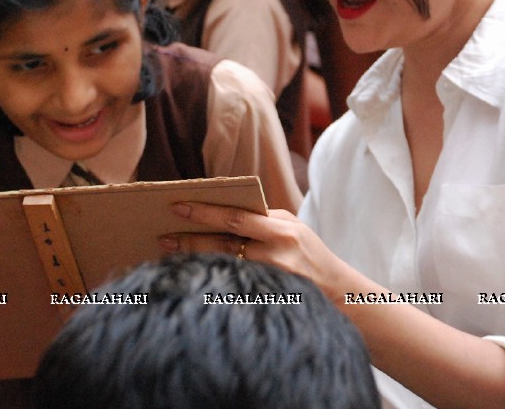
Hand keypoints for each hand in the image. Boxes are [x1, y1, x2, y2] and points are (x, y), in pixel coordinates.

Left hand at [160, 202, 355, 300]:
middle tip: (164, 236)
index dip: (205, 212)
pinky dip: (212, 279)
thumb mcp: (294, 228)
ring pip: (225, 267)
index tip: (178, 206)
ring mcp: (272, 279)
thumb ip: (264, 220)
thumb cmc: (310, 253)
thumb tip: (224, 214)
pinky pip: (233, 287)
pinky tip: (194, 276)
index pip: (237, 217)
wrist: (340, 291)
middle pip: (225, 244)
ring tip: (172, 253)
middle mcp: (277, 254)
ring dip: (197, 260)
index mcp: (283, 230)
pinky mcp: (268, 298)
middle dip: (191, 239)